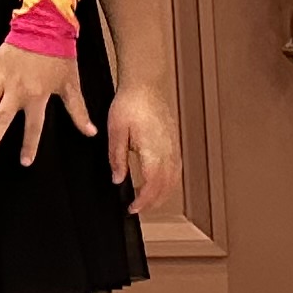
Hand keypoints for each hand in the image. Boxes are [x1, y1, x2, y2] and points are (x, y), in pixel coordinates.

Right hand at [0, 37, 92, 167]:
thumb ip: (78, 111)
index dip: (29, 145)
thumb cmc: (59, 55)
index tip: (24, 162)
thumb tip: (90, 132)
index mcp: (37, 96)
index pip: (33, 126)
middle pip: (3, 118)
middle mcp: (17, 90)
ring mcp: (2, 77)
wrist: (46, 26)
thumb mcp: (71, 84)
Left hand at [104, 80, 181, 220]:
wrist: (145, 84)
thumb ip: (117, 158)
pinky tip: (160, 182)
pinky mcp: (174, 141)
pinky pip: (176, 167)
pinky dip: (169, 181)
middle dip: (153, 201)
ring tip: (148, 200)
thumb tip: (118, 179)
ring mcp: (173, 146)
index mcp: (153, 151)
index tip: (133, 208)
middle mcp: (168, 151)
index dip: (144, 201)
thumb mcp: (115, 132)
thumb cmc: (130, 103)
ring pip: (174, 178)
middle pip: (166, 186)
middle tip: (139, 208)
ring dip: (163, 193)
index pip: (152, 185)